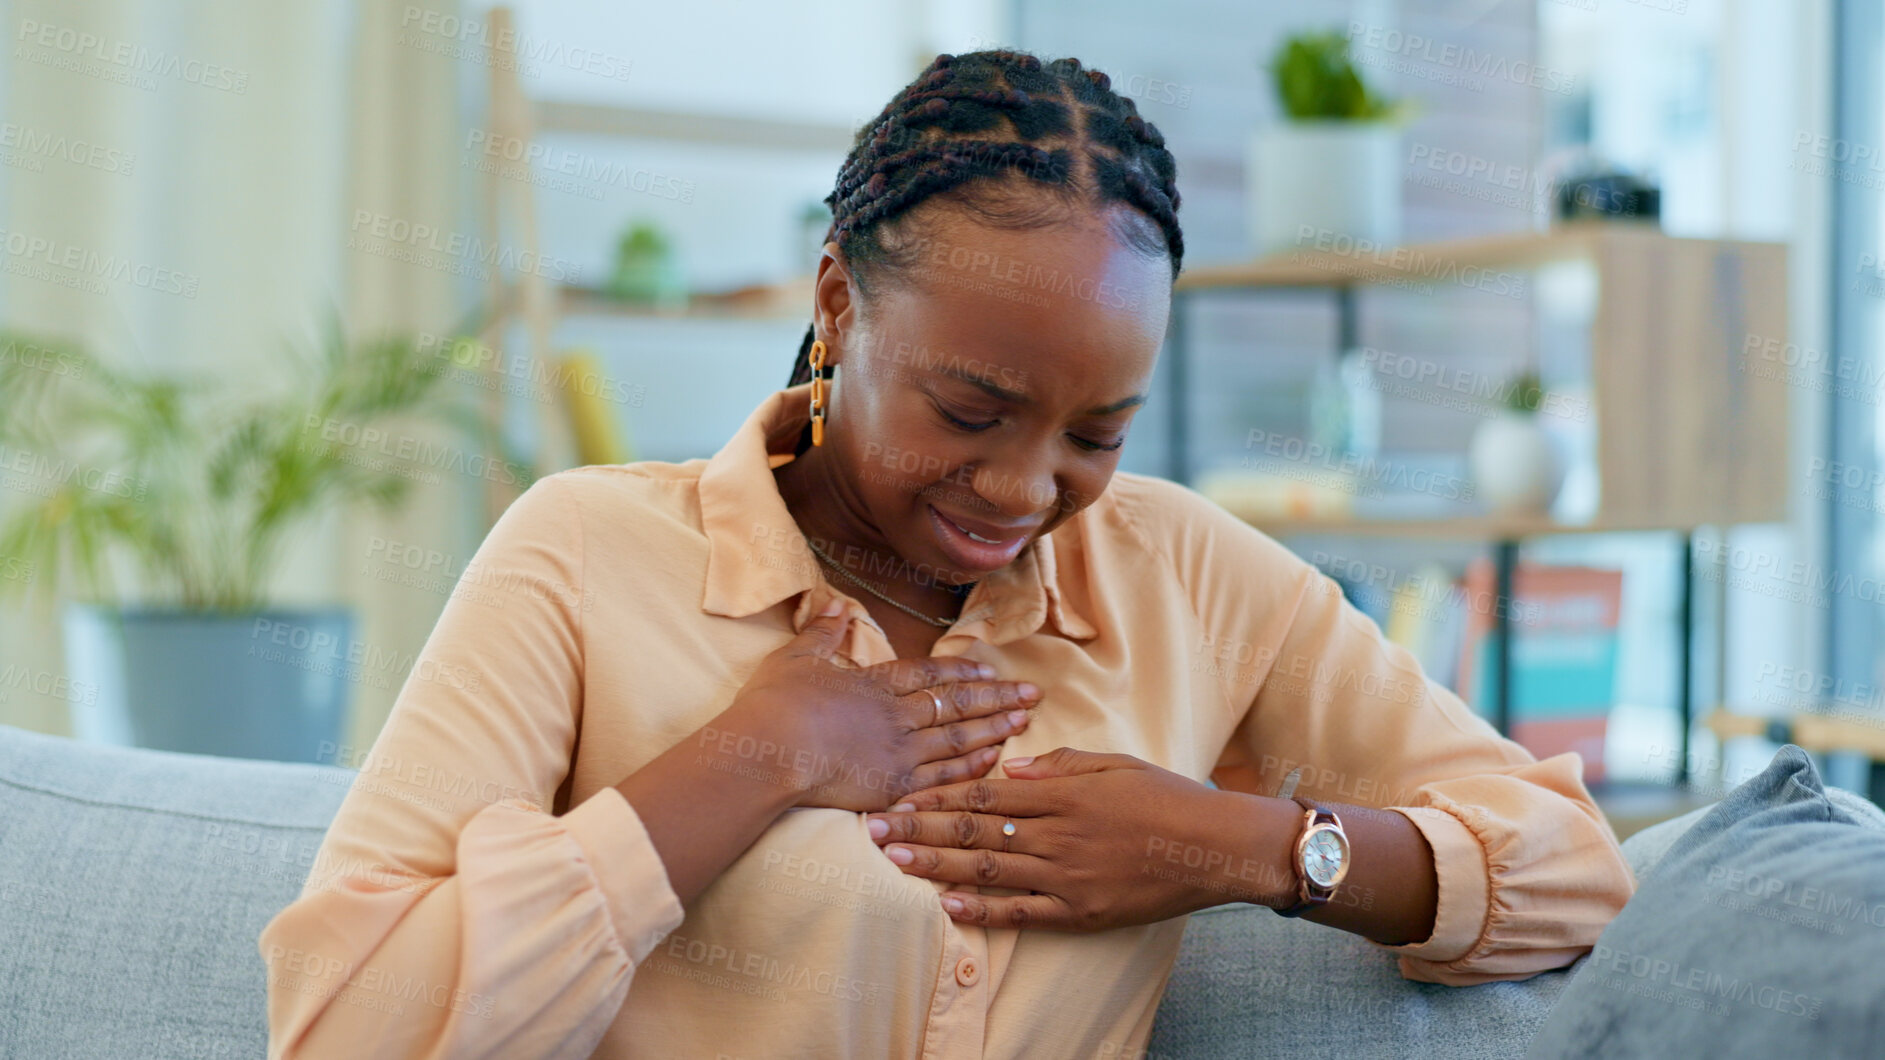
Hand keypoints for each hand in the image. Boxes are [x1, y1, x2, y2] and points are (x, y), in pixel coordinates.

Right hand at [718, 601, 1041, 811]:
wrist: (767, 753)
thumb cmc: (774, 704)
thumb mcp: (795, 656)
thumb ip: (821, 631)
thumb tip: (834, 602)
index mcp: (874, 684)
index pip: (928, 675)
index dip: (962, 672)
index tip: (991, 670)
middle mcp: (896, 716)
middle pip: (956, 704)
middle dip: (997, 698)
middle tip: (1033, 693)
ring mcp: (898, 753)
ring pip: (958, 738)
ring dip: (994, 728)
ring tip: (1024, 721)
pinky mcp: (892, 787)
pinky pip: (942, 776)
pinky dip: (970, 767)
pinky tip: (993, 760)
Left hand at [865, 747, 1287, 929]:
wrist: (1215, 847)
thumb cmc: (1167, 797)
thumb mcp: (1114, 763)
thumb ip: (1059, 764)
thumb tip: (1010, 762)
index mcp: (1063, 792)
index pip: (986, 791)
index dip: (938, 793)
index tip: (900, 794)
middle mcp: (1058, 833)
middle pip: (975, 828)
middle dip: (920, 827)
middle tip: (874, 828)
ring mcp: (1068, 875)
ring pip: (989, 868)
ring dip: (937, 864)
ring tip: (894, 860)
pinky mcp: (1081, 910)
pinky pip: (1024, 911)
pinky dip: (985, 909)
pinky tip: (949, 904)